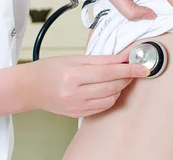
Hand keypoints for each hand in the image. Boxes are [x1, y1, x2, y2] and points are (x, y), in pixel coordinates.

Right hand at [24, 52, 148, 117]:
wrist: (30, 87)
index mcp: (73, 75)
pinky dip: (111, 98)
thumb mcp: (73, 58)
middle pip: (111, 86)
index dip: (128, 68)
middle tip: (135, 69)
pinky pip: (102, 108)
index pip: (108, 71)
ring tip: (122, 78)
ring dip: (121, 88)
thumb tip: (121, 57)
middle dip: (127, 77)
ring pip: (110, 99)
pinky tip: (111, 89)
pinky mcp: (77, 114)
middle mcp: (74, 93)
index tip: (142, 67)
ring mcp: (76, 106)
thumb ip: (100, 59)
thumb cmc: (49, 69)